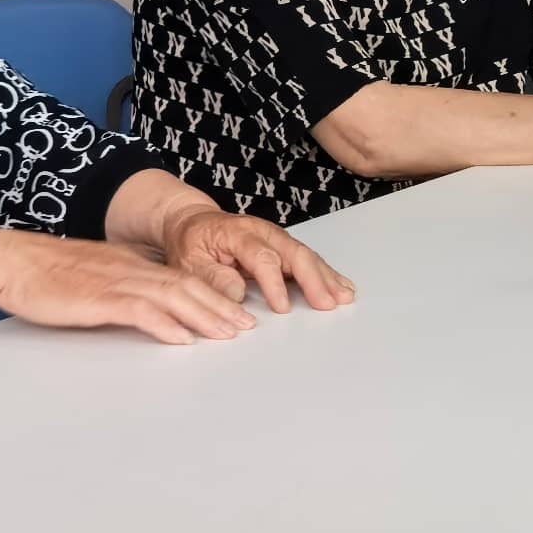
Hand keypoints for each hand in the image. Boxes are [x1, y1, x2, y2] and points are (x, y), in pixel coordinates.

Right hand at [0, 229, 251, 343]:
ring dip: (204, 316)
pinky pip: (140, 310)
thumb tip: (137, 306)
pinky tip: (184, 338)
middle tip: (245, 326)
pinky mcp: (97, 298)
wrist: (7, 261)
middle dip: (219, 307)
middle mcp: (128, 269)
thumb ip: (114, 288)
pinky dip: (166, 324)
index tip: (232, 311)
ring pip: (172, 296)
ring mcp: (114, 282)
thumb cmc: (39, 273)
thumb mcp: (87, 277)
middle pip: (186, 286)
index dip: (210, 294)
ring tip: (228, 333)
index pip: (180, 278)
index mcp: (127, 265)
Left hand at [155, 199, 355, 316]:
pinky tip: (342, 287)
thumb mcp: (188, 261)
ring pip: (306, 255)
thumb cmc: (190, 244)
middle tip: (328, 303)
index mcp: (237, 233)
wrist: (193, 223)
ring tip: (344, 297)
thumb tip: (237, 296)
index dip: (274, 284)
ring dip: (326, 277)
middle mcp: (262, 231)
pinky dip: (326, 274)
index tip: (283, 308)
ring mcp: (275, 237)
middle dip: (314, 279)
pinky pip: (308, 259)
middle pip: (294, 252)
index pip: (262, 257)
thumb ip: (212, 278)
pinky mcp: (283, 246)